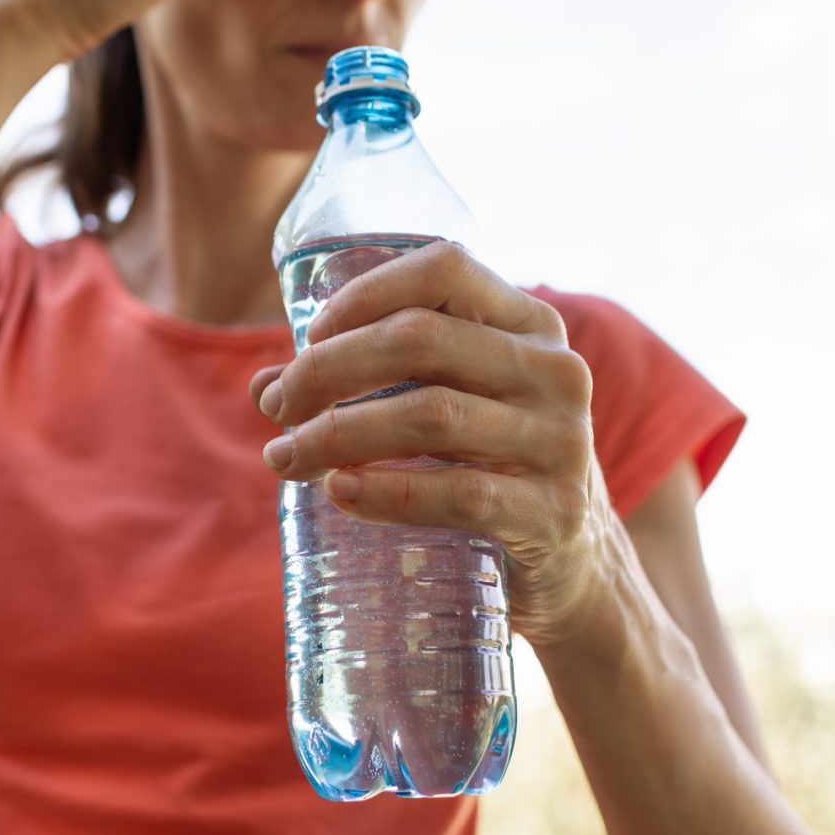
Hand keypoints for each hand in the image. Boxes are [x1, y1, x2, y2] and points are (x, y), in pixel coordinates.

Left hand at [247, 241, 605, 644]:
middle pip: (421, 339)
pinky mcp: (553, 512)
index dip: (365, 293)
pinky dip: (386, 491)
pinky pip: (458, 494)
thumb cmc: (488, 466)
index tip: (309, 338)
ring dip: (339, 434)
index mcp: (529, 324)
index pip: (444, 269)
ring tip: (286, 458)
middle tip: (279, 407)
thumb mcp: (445, 406)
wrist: (571, 564)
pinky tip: (339, 492)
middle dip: (329, 369)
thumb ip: (366, 385)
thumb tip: (263, 388)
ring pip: (432, 415)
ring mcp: (562, 441)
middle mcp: (554, 370)